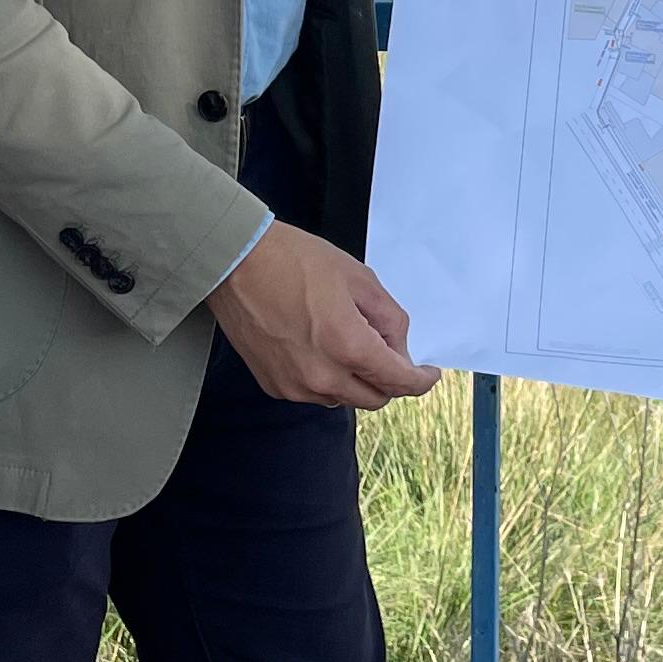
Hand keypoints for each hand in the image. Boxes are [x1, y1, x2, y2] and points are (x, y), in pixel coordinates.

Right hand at [214, 219, 441, 406]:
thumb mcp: (358, 278)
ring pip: (344, 399)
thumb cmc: (294, 261)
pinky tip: (320, 348)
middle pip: (375, 398)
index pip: (399, 382)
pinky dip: (328, 378)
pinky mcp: (275, 386)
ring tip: (348, 342)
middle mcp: (322, 376)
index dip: (420, 380)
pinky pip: (315, 394)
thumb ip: (388, 318)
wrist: (235, 265)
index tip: (427, 373)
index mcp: (348, 347)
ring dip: (357, 380)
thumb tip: (399, 347)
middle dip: (390, 380)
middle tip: (388, 351)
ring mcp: (296, 385)